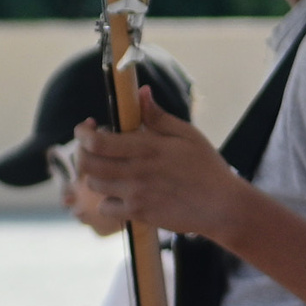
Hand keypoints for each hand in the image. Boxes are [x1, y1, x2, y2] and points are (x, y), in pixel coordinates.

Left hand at [72, 88, 248, 240]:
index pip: (97, 142)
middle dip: (82, 152)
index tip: (86, 127)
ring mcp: (135, 195)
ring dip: (96, 175)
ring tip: (111, 169)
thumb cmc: (207, 167)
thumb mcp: (187, 135)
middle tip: (92, 148)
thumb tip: (141, 92)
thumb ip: (158, 116)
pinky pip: (106, 208)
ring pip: (94, 185)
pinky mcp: (138, 214)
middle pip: (88, 164)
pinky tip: (121, 193)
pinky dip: (108, 201)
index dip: (82, 133)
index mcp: (147, 148)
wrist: (223, 206)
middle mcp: (136, 172)